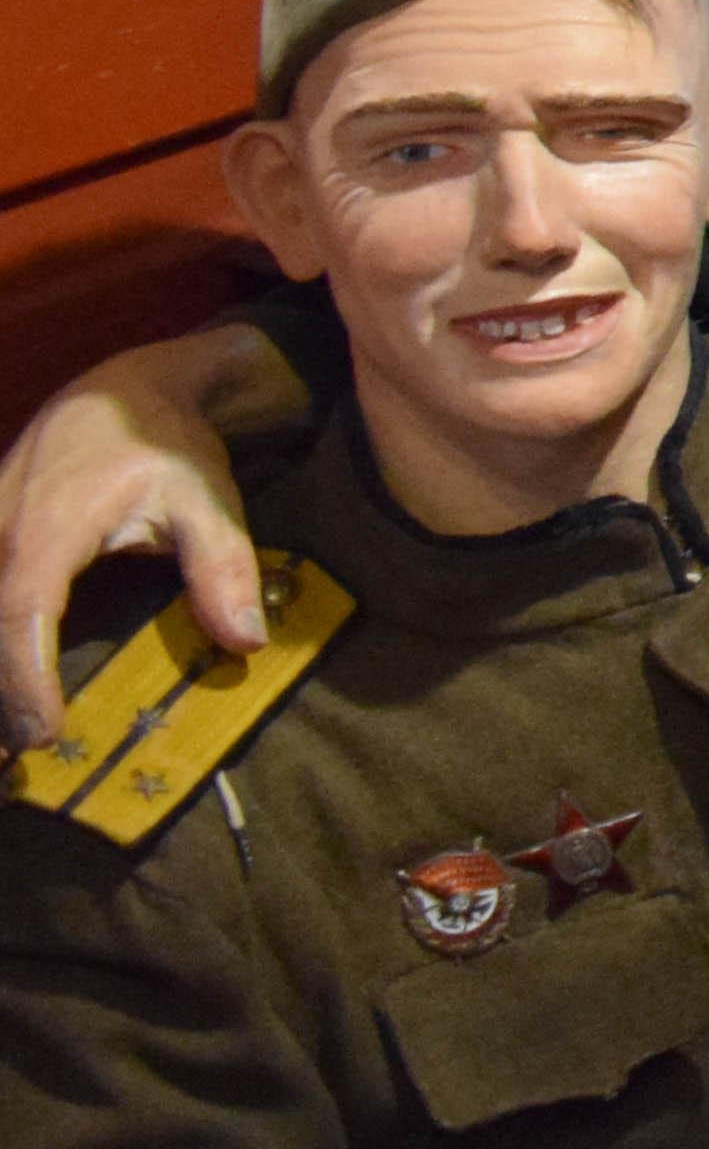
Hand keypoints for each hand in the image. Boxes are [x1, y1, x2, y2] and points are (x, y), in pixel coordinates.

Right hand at [0, 330, 293, 750]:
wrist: (124, 390)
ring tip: (11, 740)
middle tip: (22, 758)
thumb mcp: (207, 498)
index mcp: (47, 528)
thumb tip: (246, 643)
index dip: (24, 677)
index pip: (23, 613)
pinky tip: (8, 690)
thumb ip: (224, 569)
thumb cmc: (167, 445)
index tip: (42, 733)